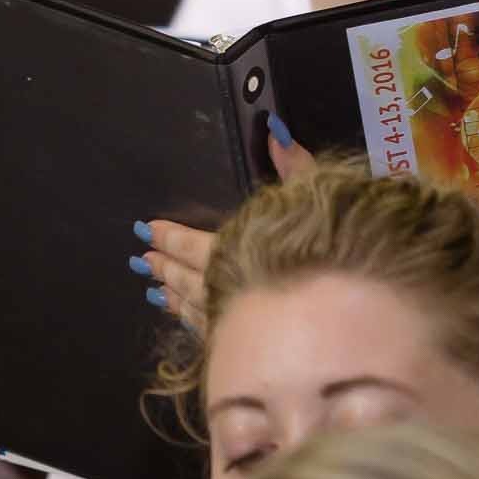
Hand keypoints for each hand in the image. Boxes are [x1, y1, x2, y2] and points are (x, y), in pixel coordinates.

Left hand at [133, 119, 315, 329]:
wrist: (336, 316)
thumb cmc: (324, 256)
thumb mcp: (314, 199)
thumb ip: (296, 168)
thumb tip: (275, 133)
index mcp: (233, 249)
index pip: (192, 243)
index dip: (171, 237)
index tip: (148, 230)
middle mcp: (222, 286)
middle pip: (186, 276)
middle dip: (165, 266)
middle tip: (143, 261)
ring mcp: (230, 321)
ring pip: (192, 306)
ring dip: (173, 295)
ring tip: (155, 290)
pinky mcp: (241, 345)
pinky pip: (206, 332)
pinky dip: (189, 322)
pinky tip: (183, 321)